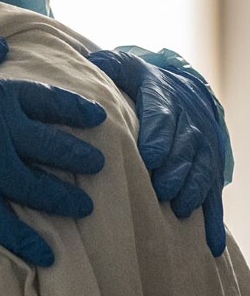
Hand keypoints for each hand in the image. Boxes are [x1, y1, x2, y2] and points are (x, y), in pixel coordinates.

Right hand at [0, 36, 106, 266]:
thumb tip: (3, 45)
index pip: (46, 101)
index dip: (75, 109)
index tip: (97, 117)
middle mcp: (0, 134)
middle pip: (53, 146)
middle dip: (80, 156)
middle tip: (99, 164)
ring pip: (40, 188)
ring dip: (66, 198)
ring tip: (84, 205)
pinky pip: (8, 225)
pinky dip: (29, 241)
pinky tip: (48, 253)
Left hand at [88, 50, 226, 255]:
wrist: (182, 91)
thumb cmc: (142, 83)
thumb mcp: (127, 67)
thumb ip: (111, 65)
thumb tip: (92, 61)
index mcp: (164, 99)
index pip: (162, 117)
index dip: (158, 137)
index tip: (149, 157)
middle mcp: (188, 124)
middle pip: (184, 148)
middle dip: (174, 169)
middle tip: (160, 188)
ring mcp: (202, 148)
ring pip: (202, 170)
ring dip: (192, 190)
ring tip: (178, 208)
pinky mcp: (209, 169)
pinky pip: (214, 195)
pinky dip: (214, 220)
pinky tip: (210, 243)